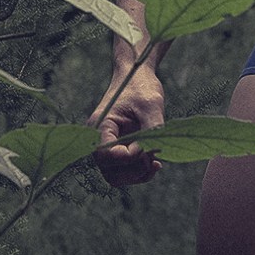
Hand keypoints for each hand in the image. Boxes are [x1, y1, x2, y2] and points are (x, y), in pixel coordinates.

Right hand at [88, 65, 164, 186]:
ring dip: (137, 175)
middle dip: (134, 170)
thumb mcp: (150, 104)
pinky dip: (140, 172)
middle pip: (110, 172)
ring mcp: (108, 147)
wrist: (136, 77)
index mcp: (100, 127)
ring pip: (117, 177)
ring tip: (155, 163)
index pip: (106, 155)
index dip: (128, 157)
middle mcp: (99, 141)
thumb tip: (154, 152)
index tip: (146, 146)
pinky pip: (125, 172)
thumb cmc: (141, 87)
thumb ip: (152, 128)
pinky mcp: (118, 150)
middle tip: (153, 159)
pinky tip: (154, 163)